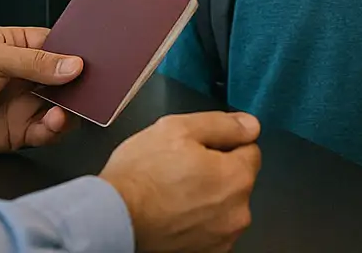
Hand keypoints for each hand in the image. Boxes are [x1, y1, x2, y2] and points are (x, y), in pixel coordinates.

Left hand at [0, 26, 82, 156]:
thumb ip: (33, 62)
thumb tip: (72, 65)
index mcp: (23, 47)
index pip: (61, 46)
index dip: (80, 52)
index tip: (97, 58)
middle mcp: (30, 76)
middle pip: (69, 79)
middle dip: (82, 84)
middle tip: (92, 88)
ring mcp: (27, 104)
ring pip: (65, 106)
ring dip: (71, 109)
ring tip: (64, 109)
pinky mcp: (22, 131)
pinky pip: (49, 131)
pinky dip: (56, 129)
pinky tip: (52, 123)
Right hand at [101, 112, 261, 252]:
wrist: (112, 218)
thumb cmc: (141, 176)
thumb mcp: (179, 129)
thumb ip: (222, 125)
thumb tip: (249, 125)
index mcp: (236, 178)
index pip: (249, 148)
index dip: (223, 142)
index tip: (199, 146)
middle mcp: (237, 212)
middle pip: (236, 179)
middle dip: (216, 170)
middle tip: (181, 166)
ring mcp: (222, 238)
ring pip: (223, 204)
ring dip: (207, 196)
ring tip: (173, 191)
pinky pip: (209, 227)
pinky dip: (196, 219)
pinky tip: (172, 211)